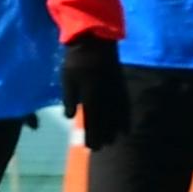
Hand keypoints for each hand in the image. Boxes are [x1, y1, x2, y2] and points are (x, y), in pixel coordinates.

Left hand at [61, 34, 129, 150]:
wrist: (95, 42)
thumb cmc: (76, 61)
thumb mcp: (67, 79)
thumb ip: (69, 99)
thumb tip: (70, 117)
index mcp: (91, 96)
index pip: (92, 121)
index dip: (92, 135)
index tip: (91, 147)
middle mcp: (105, 98)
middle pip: (105, 122)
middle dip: (103, 136)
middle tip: (100, 149)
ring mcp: (115, 92)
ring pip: (116, 116)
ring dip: (114, 130)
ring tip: (113, 141)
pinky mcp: (120, 87)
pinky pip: (124, 107)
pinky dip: (125, 118)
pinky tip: (125, 127)